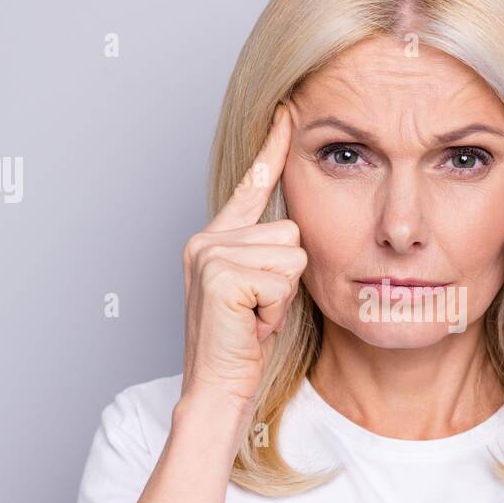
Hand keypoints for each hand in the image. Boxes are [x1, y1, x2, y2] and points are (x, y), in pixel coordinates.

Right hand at [179, 104, 306, 408]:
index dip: (273, 148)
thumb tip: (296, 231)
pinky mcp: (218, 275)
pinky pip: (283, 277)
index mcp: (215, 240)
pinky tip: (251, 325)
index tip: (288, 110)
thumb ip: (272, 256)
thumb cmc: (245, 348)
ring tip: (255, 318)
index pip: (252, 184)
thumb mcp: (265, 292)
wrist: (219, 392)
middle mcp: (206, 240)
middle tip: (260, 310)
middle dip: (288, 277)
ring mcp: (208, 254)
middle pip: (291, 230)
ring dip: (283, 296)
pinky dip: (275, 309)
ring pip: (291, 254)